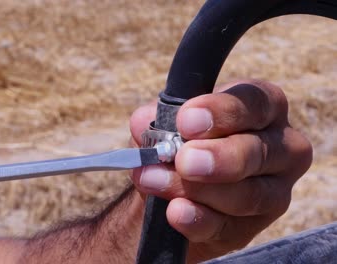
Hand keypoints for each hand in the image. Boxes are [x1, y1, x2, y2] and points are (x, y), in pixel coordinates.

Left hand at [130, 80, 312, 262]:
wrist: (167, 191)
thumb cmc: (177, 144)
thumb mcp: (164, 125)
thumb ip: (156, 121)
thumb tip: (144, 123)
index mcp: (264, 108)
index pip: (255, 102)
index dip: (222, 111)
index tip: (185, 121)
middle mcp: (282, 147)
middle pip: (257, 152)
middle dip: (217, 157)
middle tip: (183, 160)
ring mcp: (274, 192)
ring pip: (248, 195)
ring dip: (196, 190)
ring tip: (156, 181)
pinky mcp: (253, 228)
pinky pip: (229, 228)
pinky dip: (198, 220)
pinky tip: (176, 212)